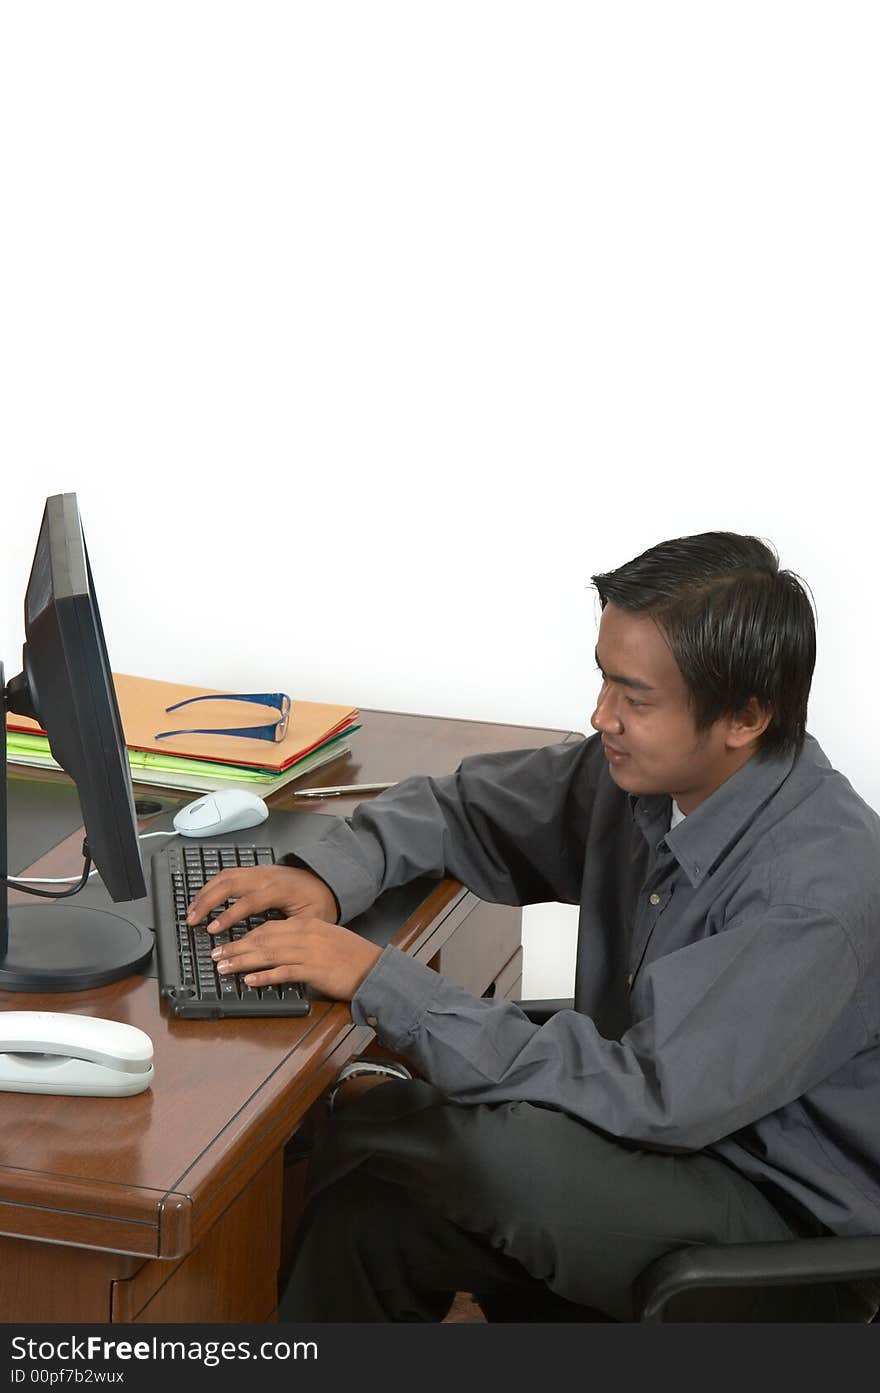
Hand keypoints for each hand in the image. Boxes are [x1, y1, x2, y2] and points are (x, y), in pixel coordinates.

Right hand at [186, 865, 337, 933]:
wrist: (325, 880)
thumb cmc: (319, 902)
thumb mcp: (312, 920)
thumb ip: (291, 931)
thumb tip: (271, 946)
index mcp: (279, 889)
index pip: (248, 902)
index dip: (228, 916)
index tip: (213, 929)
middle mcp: (265, 877)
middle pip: (229, 884)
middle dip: (207, 902)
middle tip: (192, 920)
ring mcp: (259, 871)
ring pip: (225, 876)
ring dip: (205, 892)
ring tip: (191, 911)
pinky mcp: (255, 871)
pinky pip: (228, 873)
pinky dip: (212, 885)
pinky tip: (203, 897)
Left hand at [210, 917, 381, 1001]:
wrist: (374, 968)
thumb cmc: (351, 956)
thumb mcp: (325, 938)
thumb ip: (302, 938)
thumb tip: (276, 947)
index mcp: (306, 924)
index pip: (268, 927)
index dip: (244, 936)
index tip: (227, 943)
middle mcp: (305, 934)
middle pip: (262, 940)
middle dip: (236, 948)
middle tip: (216, 956)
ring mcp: (309, 952)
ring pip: (268, 954)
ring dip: (243, 961)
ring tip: (224, 968)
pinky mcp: (314, 971)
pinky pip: (284, 972)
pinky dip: (265, 976)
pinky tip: (250, 981)